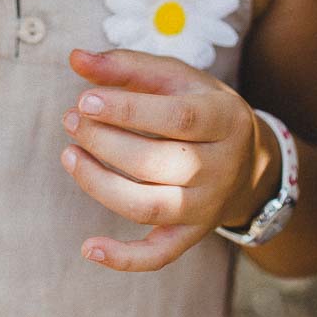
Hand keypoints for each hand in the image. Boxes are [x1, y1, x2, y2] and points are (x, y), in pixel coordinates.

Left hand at [58, 48, 270, 272]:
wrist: (247, 158)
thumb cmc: (198, 106)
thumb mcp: (174, 77)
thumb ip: (126, 66)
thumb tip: (75, 58)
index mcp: (223, 119)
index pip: (177, 118)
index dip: (128, 110)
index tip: (84, 100)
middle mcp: (221, 167)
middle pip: (156, 163)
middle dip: (104, 143)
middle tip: (70, 121)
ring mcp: (206, 206)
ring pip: (149, 206)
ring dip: (100, 184)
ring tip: (69, 155)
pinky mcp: (191, 234)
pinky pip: (159, 254)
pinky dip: (124, 258)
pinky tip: (89, 248)